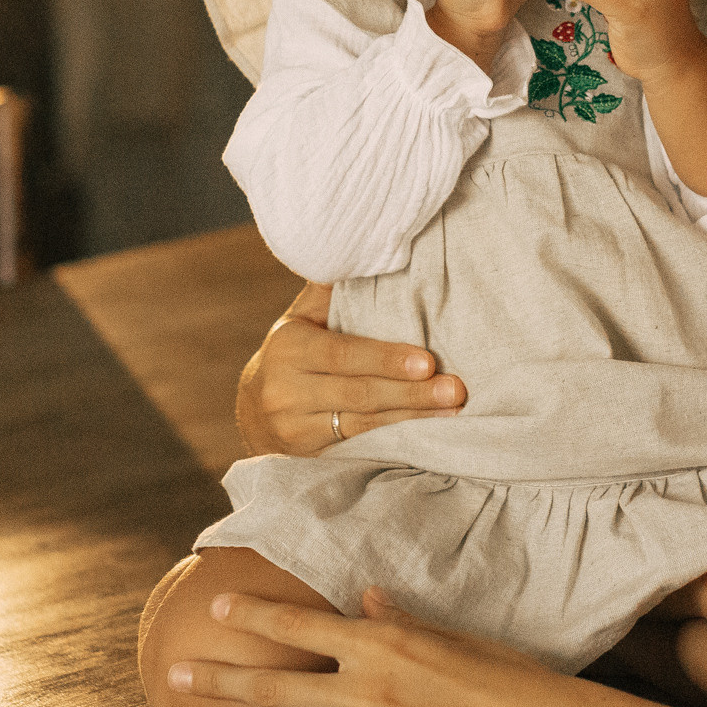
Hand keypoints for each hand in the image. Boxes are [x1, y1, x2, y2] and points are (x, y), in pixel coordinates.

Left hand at [176, 588, 584, 706]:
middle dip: (217, 677)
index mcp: (381, 645)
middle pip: (271, 684)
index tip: (214, 608)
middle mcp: (364, 693)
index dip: (250, 615)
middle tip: (174, 673)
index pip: (296, 625)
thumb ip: (398, 619)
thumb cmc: (506, 678)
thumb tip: (366, 597)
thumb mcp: (451, 634)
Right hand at [235, 282, 465, 456]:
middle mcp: (287, 391)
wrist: (252, 415)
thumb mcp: (300, 319)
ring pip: (363, 426)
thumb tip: (364, 249)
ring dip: (412, 419)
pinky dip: (395, 441)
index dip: (385, 359)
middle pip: (358, 393)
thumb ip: (329, 291)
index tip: (426, 360)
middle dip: (411, 393)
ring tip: (452, 411)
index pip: (342, 354)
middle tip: (454, 389)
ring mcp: (296, 429)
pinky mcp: (308, 457)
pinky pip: (358, 447)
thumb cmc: (293, 355)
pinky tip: (427, 436)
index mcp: (289, 348)